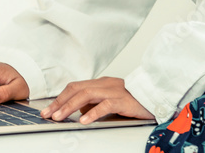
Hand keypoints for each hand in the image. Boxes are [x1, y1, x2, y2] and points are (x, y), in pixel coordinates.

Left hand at [39, 77, 153, 123]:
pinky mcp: (123, 100)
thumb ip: (94, 102)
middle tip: (48, 114)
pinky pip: (105, 105)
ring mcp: (114, 90)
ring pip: (87, 94)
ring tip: (60, 117)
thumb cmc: (133, 100)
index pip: (75, 87)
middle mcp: (105, 84)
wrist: (156, 95)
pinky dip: (93, 112)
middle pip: (77, 89)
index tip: (48, 110)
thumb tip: (78, 110)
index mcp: (100, 83)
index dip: (60, 98)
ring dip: (70, 106)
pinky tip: (84, 120)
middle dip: (60, 102)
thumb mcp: (109, 100)